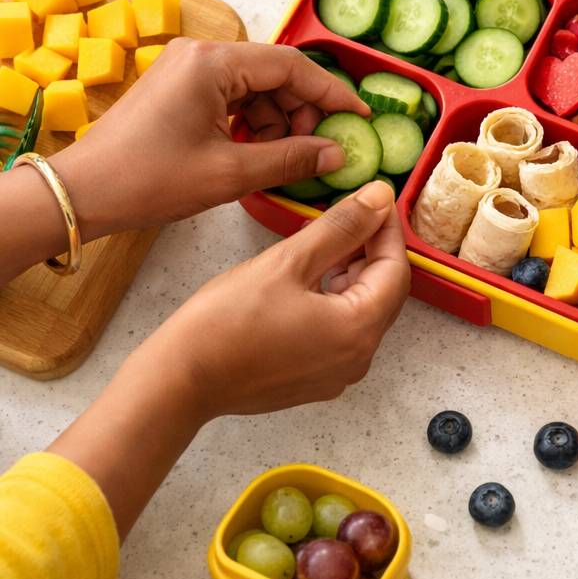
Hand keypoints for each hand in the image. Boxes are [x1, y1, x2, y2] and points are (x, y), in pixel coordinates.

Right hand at [47, 179, 409, 537]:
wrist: (179, 381)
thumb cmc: (227, 322)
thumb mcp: (289, 261)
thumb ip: (341, 227)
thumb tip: (380, 197)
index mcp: (360, 329)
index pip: (396, 268)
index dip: (387, 228)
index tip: (375, 197)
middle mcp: (358, 358)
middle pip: (383, 290)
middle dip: (370, 248)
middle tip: (350, 211)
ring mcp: (336, 373)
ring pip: (361, 309)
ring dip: (350, 271)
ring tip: (325, 236)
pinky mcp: (314, 378)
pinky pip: (340, 329)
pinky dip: (334, 297)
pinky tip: (310, 273)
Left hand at [50, 39, 369, 239]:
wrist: (81, 194)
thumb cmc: (147, 180)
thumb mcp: (231, 173)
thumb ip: (292, 159)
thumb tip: (337, 153)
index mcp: (212, 63)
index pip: (291, 66)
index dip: (331, 92)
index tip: (358, 115)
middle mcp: (200, 55)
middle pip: (274, 74)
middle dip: (302, 112)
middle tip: (320, 149)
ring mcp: (187, 70)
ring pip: (256, 89)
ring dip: (278, 122)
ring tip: (283, 160)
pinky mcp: (179, 89)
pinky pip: (233, 98)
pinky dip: (253, 125)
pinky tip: (258, 154)